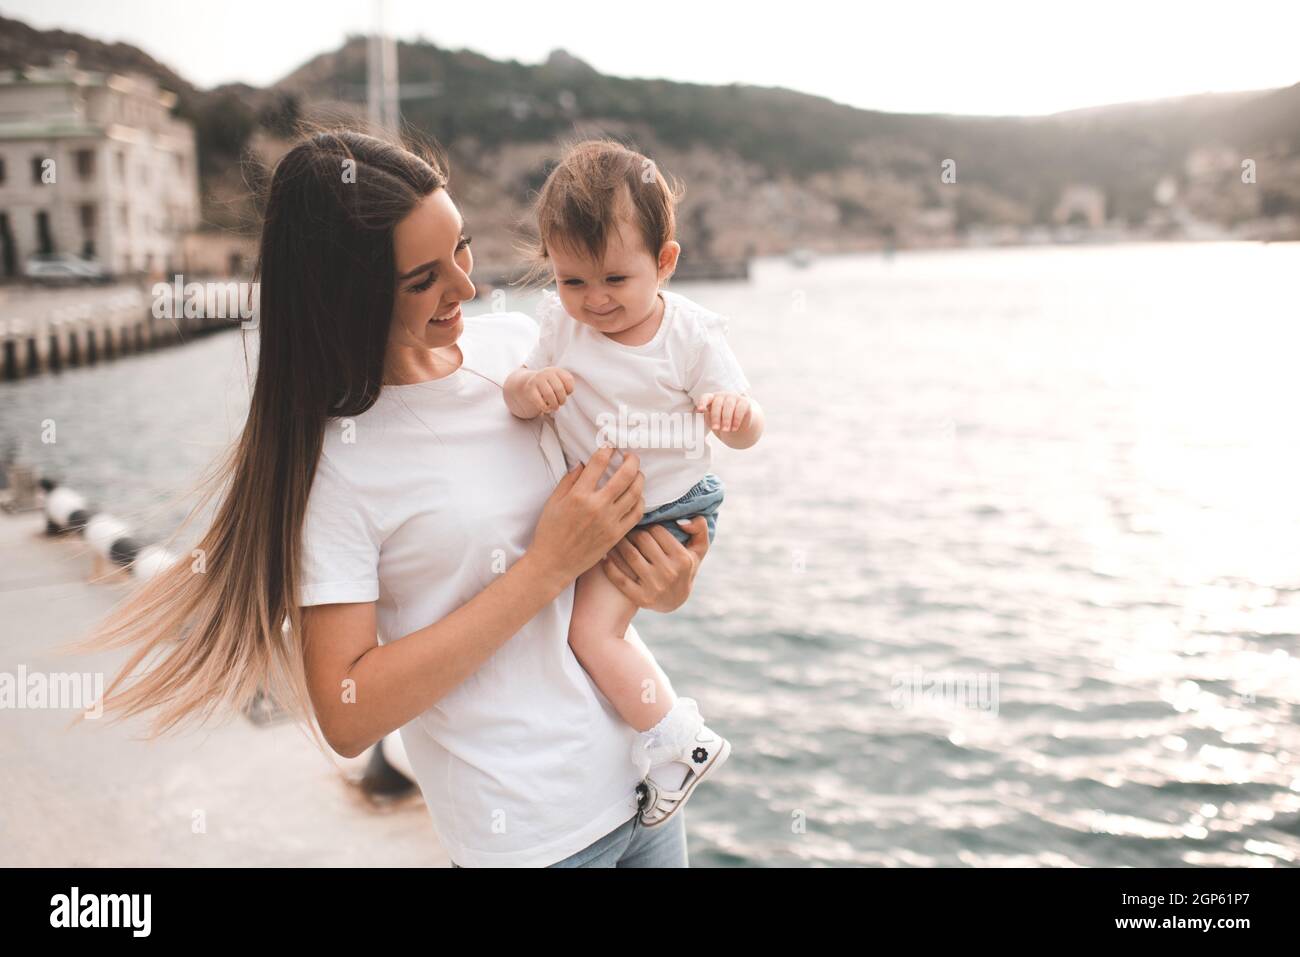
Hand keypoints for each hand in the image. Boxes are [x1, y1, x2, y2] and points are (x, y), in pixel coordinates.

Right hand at [524, 367, 573, 415]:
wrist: (531, 383)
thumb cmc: (550, 386)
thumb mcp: (559, 382)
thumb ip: (566, 387)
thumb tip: (565, 395)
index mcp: (556, 371)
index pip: (568, 379)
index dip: (570, 390)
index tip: (566, 393)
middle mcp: (546, 373)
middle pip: (559, 389)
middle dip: (562, 399)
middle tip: (561, 403)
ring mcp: (537, 380)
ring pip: (549, 395)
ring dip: (554, 405)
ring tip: (555, 407)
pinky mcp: (530, 389)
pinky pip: (539, 401)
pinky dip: (545, 408)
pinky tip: (546, 409)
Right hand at [530, 446, 643, 583]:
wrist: (554, 563)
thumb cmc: (550, 532)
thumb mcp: (553, 502)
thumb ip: (569, 480)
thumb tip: (583, 464)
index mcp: (578, 495)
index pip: (598, 463)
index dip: (607, 450)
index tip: (610, 447)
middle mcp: (597, 506)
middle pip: (625, 475)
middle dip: (631, 460)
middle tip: (631, 456)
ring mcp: (609, 521)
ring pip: (635, 493)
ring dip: (639, 478)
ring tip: (636, 473)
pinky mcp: (617, 534)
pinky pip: (636, 513)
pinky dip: (640, 501)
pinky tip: (636, 496)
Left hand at [601, 517, 709, 611]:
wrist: (675, 601)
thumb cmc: (685, 568)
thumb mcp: (698, 549)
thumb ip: (699, 528)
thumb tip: (681, 520)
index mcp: (682, 559)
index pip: (657, 531)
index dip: (647, 525)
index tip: (641, 526)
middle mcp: (669, 573)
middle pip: (641, 540)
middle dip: (631, 531)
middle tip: (624, 529)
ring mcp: (654, 587)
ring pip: (629, 555)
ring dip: (618, 543)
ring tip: (614, 538)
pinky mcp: (640, 598)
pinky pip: (619, 578)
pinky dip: (609, 565)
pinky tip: (605, 556)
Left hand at [696, 392, 751, 432]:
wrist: (738, 427)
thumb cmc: (722, 423)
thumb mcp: (712, 421)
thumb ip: (706, 416)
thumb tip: (700, 412)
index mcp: (712, 399)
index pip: (706, 397)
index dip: (702, 402)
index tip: (700, 409)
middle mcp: (723, 396)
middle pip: (717, 403)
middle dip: (716, 417)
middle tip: (715, 428)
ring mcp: (734, 397)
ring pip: (729, 405)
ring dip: (726, 419)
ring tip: (725, 430)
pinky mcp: (745, 402)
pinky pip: (740, 409)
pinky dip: (737, 419)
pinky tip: (734, 428)